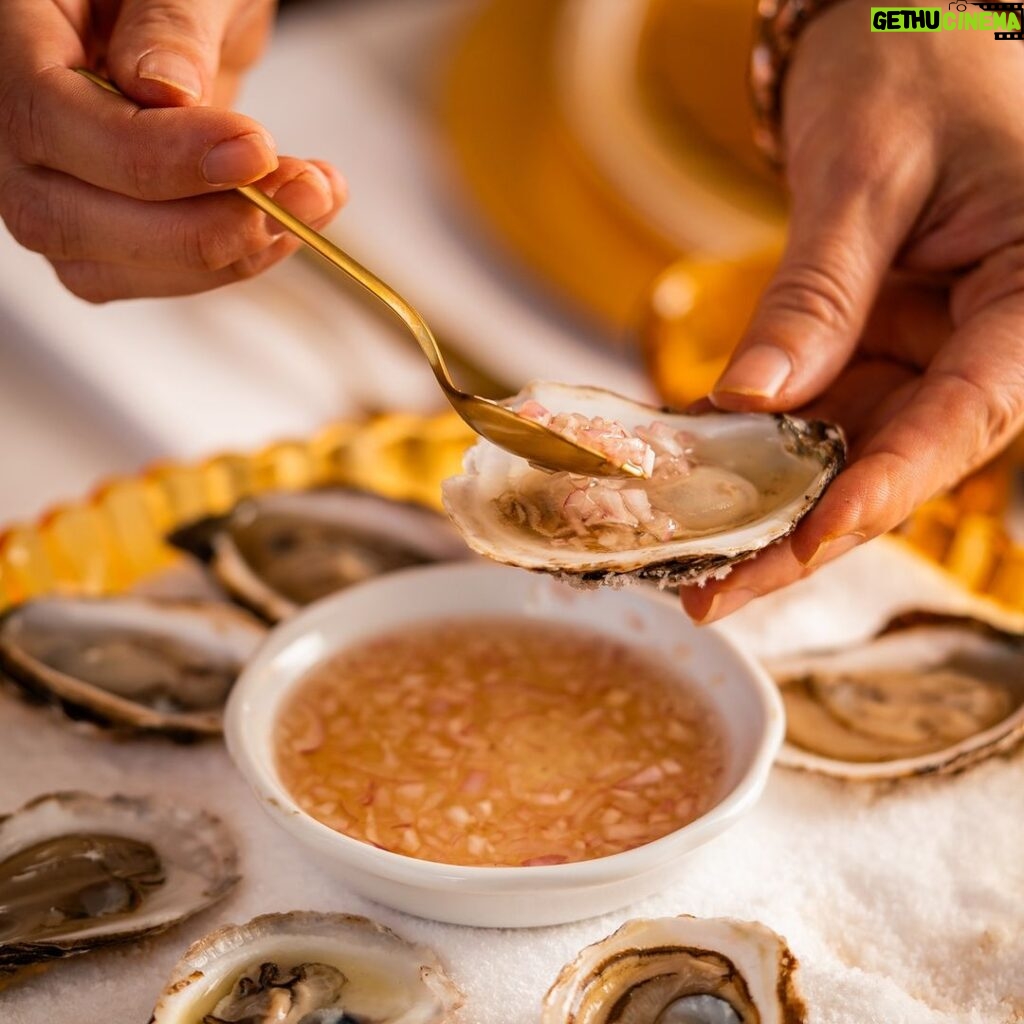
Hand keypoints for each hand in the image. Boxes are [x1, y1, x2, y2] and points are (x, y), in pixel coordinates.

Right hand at [0, 0, 345, 300]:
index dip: (158, 156)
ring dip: (226, 255)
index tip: (254, 152)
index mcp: (9, 41)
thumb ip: (168, 22)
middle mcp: (12, 131)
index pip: (51, 122)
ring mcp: (53, 192)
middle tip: (300, 194)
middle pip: (68, 219)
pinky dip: (233, 262)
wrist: (187, 12)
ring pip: (109, 270)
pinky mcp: (106, 233)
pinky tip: (292, 223)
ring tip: (312, 202)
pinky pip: (154, 276)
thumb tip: (164, 92)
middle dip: (200, 226)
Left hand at [681, 1, 1023, 622]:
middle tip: (710, 593)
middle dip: (799, 535)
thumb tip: (753, 400)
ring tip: (683, 562)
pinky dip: (753, 451)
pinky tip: (690, 486)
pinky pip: (816, 415)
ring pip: (848, 455)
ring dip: (765, 509)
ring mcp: (927, 355)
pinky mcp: (875, 350)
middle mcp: (989, 345)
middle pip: (895, 463)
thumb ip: (817, 293)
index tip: (805, 543)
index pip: (962, 417)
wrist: (910, 29)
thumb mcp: (865, 175)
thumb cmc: (920, 67)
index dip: (882, 490)